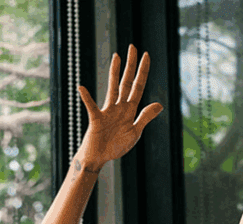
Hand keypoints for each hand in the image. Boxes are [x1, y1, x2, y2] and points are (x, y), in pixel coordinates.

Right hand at [75, 46, 162, 170]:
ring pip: (113, 88)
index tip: (146, 56)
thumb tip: (159, 104)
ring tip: (117, 57)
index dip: (143, 72)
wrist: (100, 158)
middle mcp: (119, 106)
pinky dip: (87, 98)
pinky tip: (82, 88)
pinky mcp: (96, 119)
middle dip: (131, 65)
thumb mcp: (134, 133)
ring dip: (114, 73)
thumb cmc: (116, 147)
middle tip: (133, 47)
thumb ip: (145, 117)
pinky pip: (91, 106)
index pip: (138, 87)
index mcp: (130, 110)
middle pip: (126, 82)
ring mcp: (107, 111)